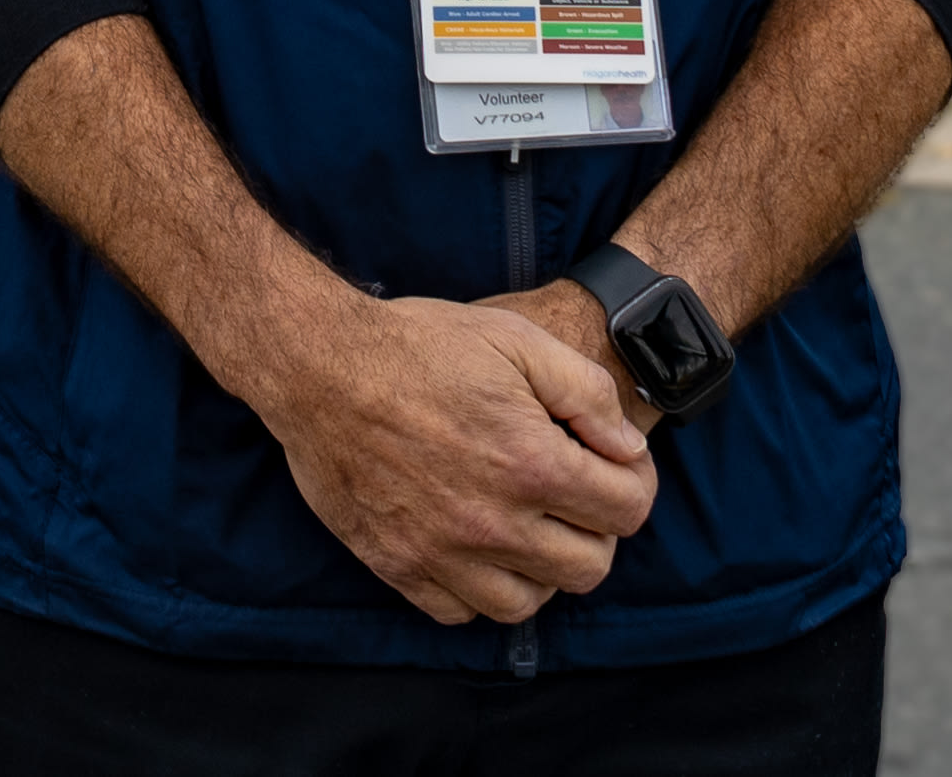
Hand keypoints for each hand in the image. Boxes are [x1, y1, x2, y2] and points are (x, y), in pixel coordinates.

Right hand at [241, 288, 655, 626]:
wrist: (317, 365)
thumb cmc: (418, 345)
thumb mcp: (517, 339)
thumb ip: (588, 394)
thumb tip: (628, 449)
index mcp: (532, 463)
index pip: (627, 512)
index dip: (633, 483)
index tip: (612, 465)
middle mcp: (493, 522)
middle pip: (588, 567)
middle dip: (594, 530)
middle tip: (570, 494)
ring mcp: (442, 552)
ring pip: (528, 602)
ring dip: (540, 568)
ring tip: (526, 526)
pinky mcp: (399, 566)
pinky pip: (460, 611)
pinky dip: (478, 589)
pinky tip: (474, 547)